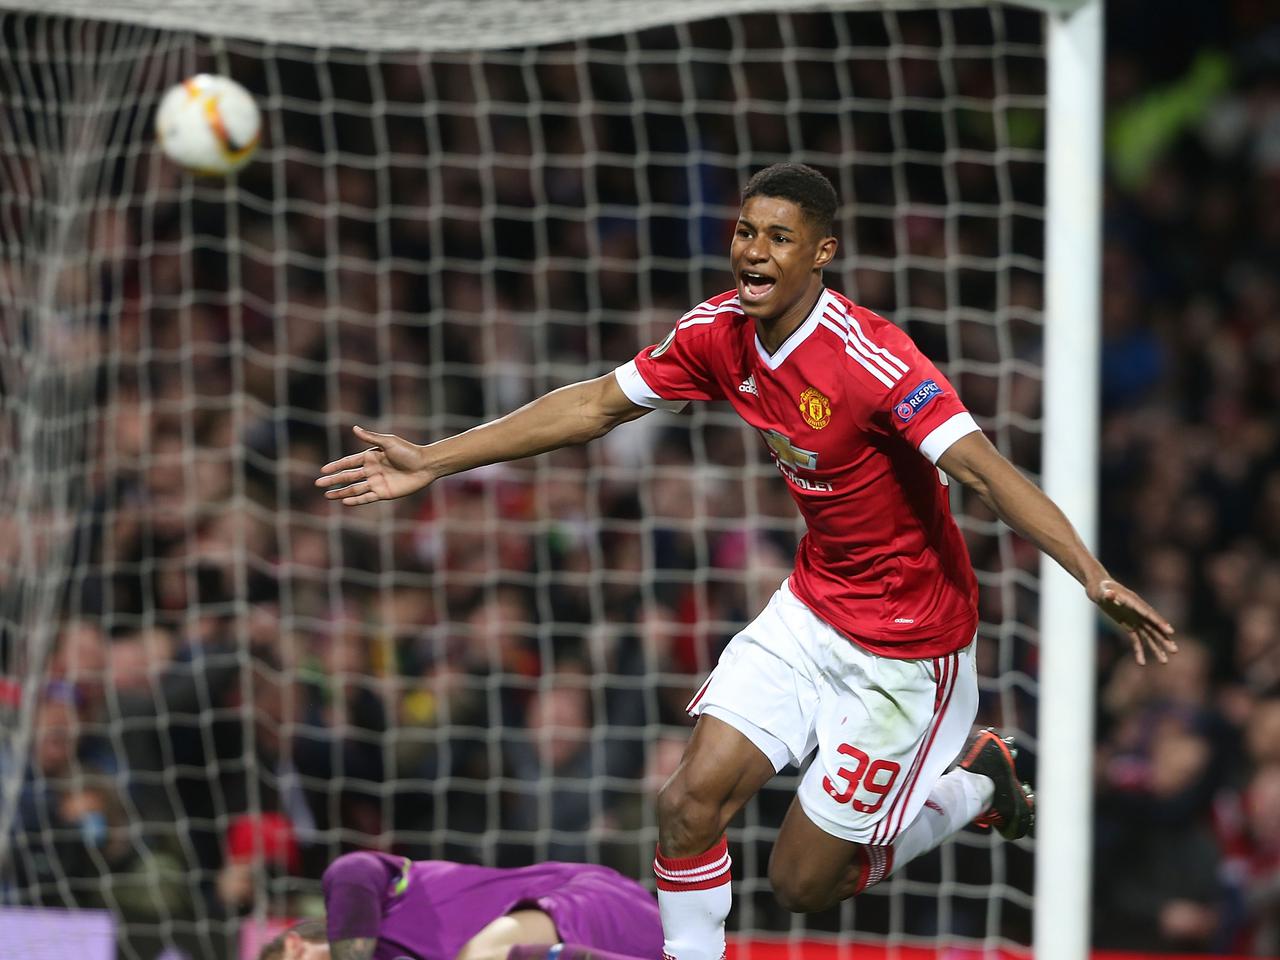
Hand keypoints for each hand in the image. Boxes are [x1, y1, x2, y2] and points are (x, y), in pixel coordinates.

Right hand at [315, 426, 431, 504]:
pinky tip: (344, 502)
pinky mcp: (384, 493)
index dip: (336, 466)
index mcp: (371, 457)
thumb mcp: (388, 442)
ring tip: (327, 496)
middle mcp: (371, 470)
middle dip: (333, 480)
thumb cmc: (409, 451)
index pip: (348, 462)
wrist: (426, 465)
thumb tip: (354, 428)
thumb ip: (371, 438)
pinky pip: (366, 497)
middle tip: (318, 484)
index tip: (323, 470)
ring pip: (354, 489)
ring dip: (341, 492)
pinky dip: (356, 500)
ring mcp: (377, 482)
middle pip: (348, 477)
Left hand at [1088, 578, 1176, 665]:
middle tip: (1174, 650)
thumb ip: (1108, 595)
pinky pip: (1136, 640)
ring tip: (1164, 662)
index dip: (1160, 622)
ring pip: (1149, 636)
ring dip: (1156, 648)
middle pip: (1154, 627)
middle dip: (1164, 639)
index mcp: (1135, 603)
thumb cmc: (1102, 588)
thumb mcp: (1103, 591)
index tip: (1170, 631)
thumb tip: (1110, 595)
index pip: (1150, 614)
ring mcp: (1136, 619)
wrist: (1099, 589)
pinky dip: (1139, 650)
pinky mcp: (1129, 625)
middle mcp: (1139, 612)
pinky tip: (1141, 663)